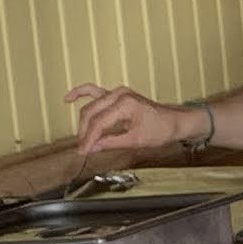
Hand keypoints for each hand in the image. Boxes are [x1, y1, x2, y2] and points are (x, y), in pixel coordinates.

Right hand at [68, 83, 187, 160]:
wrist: (174, 121)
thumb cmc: (161, 129)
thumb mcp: (136, 140)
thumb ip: (112, 143)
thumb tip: (92, 148)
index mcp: (126, 104)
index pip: (99, 123)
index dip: (88, 139)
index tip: (82, 152)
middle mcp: (119, 94)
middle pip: (92, 113)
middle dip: (85, 132)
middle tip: (83, 149)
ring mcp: (117, 92)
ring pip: (91, 106)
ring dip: (84, 122)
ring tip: (82, 138)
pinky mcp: (116, 94)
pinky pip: (94, 91)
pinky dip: (81, 94)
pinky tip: (68, 99)